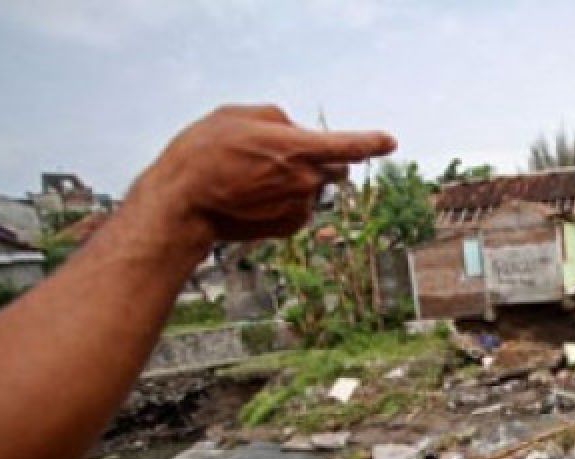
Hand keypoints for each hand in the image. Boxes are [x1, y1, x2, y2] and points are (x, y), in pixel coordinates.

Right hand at [134, 104, 395, 241]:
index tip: (389, 141)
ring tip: (252, 177)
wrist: (184, 202)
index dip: (371, 142)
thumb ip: (278, 119)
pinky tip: (254, 197)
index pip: (348, 145)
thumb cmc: (204, 153)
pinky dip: (286, 200)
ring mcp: (300, 206)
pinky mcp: (291, 226)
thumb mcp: (238, 116)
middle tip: (286, 156)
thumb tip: (297, 131)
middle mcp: (307, 181)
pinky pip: (300, 206)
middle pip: (336, 167)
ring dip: (296, 180)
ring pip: (313, 187)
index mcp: (299, 149)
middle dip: (324, 160)